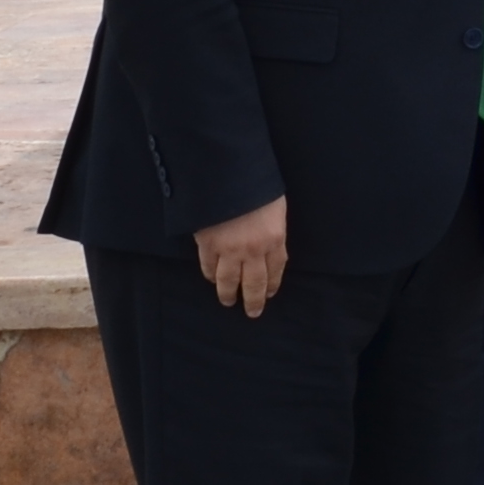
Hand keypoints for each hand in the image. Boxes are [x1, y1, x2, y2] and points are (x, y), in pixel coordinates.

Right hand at [193, 195, 288, 315]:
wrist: (226, 172)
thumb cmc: (256, 183)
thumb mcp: (275, 205)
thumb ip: (272, 227)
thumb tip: (269, 243)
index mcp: (275, 238)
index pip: (276, 270)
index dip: (272, 285)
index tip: (269, 294)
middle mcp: (253, 249)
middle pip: (254, 283)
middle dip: (253, 300)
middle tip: (252, 313)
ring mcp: (229, 249)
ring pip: (228, 280)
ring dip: (228, 294)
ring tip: (228, 301)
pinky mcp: (207, 244)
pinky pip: (209, 266)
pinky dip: (210, 275)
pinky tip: (212, 279)